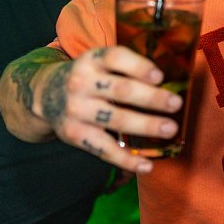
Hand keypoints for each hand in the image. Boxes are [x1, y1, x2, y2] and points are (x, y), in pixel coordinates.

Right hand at [38, 47, 180, 173]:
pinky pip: (103, 149)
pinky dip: (126, 160)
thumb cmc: (90, 78)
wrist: (47, 95)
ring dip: (146, 125)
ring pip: (115, 119)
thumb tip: (174, 77)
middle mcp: (81, 83)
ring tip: (170, 129)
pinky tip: (147, 166)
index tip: (160, 76)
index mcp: (92, 60)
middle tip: (176, 103)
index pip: (115, 58)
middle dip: (151, 98)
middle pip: (121, 90)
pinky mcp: (75, 135)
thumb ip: (126, 67)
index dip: (138, 66)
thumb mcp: (99, 63)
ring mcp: (77, 110)